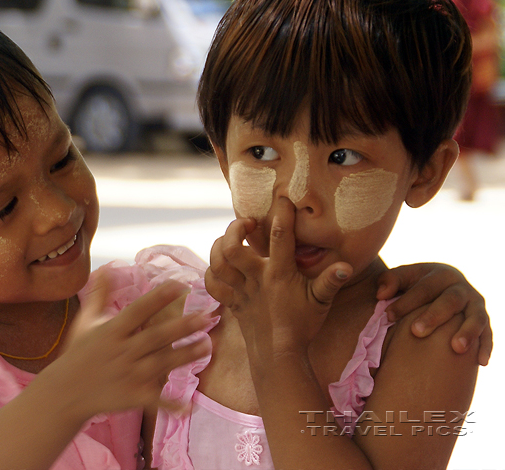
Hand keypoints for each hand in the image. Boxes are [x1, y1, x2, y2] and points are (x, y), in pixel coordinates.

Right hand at [57, 272, 211, 416]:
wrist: (64, 393)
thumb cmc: (78, 353)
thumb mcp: (87, 321)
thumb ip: (101, 295)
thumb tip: (106, 267)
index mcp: (112, 331)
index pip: (138, 310)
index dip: (159, 298)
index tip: (180, 286)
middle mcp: (122, 352)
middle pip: (156, 337)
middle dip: (182, 327)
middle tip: (207, 317)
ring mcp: (128, 376)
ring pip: (162, 364)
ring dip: (185, 355)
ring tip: (207, 345)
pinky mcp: (132, 397)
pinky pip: (154, 400)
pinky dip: (170, 404)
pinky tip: (189, 405)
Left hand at [205, 197, 351, 354]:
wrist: (279, 357)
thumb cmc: (302, 327)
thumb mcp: (321, 302)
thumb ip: (331, 281)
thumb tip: (346, 265)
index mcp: (280, 274)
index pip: (280, 236)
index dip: (282, 213)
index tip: (283, 199)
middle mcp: (256, 279)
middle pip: (232, 247)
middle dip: (235, 228)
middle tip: (248, 223)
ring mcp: (241, 291)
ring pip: (218, 262)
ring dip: (219, 245)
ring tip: (231, 238)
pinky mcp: (232, 302)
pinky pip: (213, 284)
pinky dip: (212, 272)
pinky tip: (221, 265)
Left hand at [377, 263, 491, 364]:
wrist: (440, 288)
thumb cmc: (413, 286)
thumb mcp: (401, 278)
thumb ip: (389, 281)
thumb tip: (381, 294)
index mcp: (439, 274)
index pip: (423, 288)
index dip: (406, 302)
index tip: (388, 316)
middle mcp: (461, 288)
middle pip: (450, 301)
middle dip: (433, 316)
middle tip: (416, 332)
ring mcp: (475, 304)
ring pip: (475, 317)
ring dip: (467, 332)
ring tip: (456, 348)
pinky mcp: (483, 321)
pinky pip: (488, 334)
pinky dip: (486, 346)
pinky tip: (481, 362)